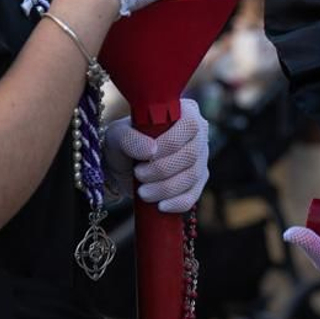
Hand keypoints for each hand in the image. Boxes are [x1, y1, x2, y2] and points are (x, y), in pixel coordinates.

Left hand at [103, 99, 209, 213]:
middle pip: (191, 155)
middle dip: (163, 170)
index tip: (145, 158)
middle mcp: (199, 134)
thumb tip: (150, 150)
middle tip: (139, 175)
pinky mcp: (198, 181)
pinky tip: (160, 206)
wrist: (123, 167)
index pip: (188, 126)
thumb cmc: (124, 143)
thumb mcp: (118, 135)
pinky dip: (177, 203)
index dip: (169, 144)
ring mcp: (201, 158)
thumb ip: (129, 138)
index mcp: (185, 113)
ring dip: (166, 188)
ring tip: (143, 192)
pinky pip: (194, 195)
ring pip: (192, 176)